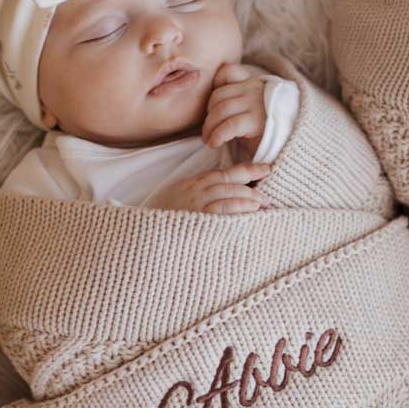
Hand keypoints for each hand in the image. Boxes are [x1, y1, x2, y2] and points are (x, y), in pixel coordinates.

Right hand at [152, 163, 270, 213]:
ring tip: (262, 203)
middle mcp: (193, 191)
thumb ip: (197, 196)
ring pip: (228, 194)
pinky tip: (251, 213)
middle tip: (267, 194)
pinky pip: (222, 212)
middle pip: (228, 181)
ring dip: (248, 198)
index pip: (222, 174)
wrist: (140, 238)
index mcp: (190, 185)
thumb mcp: (176, 202)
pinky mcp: (196, 220)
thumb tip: (225, 195)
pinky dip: (238, 210)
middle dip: (251, 184)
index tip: (265, 169)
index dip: (246, 171)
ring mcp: (194, 205)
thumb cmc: (159, 223)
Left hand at [202, 63, 266, 157]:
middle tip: (206, 132)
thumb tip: (209, 105)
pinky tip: (215, 143)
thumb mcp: (251, 111)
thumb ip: (235, 102)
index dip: (215, 85)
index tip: (212, 107)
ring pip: (221, 110)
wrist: (291, 145)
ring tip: (209, 140)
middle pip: (218, 95)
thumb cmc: (268, 132)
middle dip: (208, 115)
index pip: (228, 72)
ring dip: (209, 128)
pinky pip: (229, 126)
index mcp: (253, 84)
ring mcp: (256, 103)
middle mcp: (255, 89)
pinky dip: (217, 136)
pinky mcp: (257, 121)